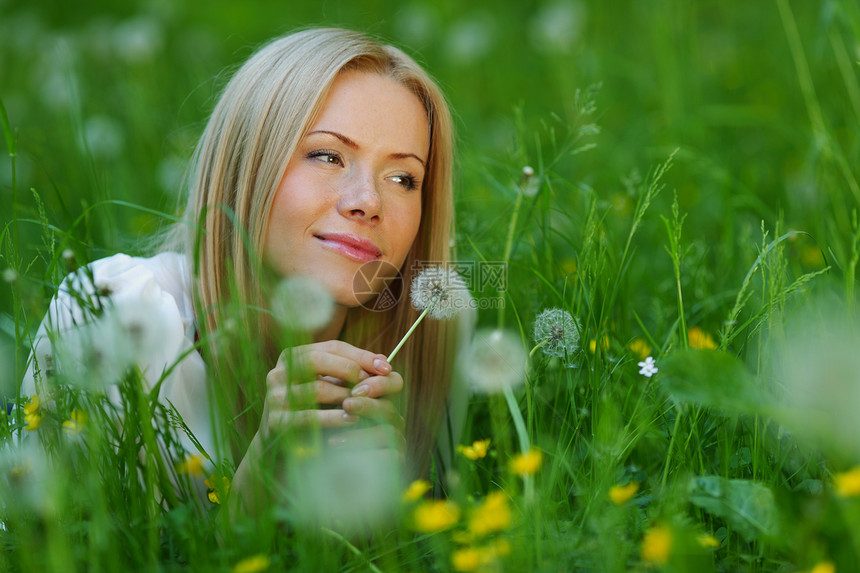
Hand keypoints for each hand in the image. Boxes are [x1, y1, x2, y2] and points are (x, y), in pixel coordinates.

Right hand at [260, 340, 403, 451]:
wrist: (284, 446)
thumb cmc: (313, 409)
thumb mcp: (329, 385)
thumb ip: (352, 370)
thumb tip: (384, 362)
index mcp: (292, 357)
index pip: (331, 347)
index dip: (360, 355)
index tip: (386, 367)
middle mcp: (278, 372)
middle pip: (316, 360)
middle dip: (349, 370)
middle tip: (371, 385)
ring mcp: (274, 396)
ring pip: (316, 389)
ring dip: (344, 395)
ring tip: (365, 403)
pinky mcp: (276, 421)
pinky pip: (309, 417)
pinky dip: (334, 418)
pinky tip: (352, 420)